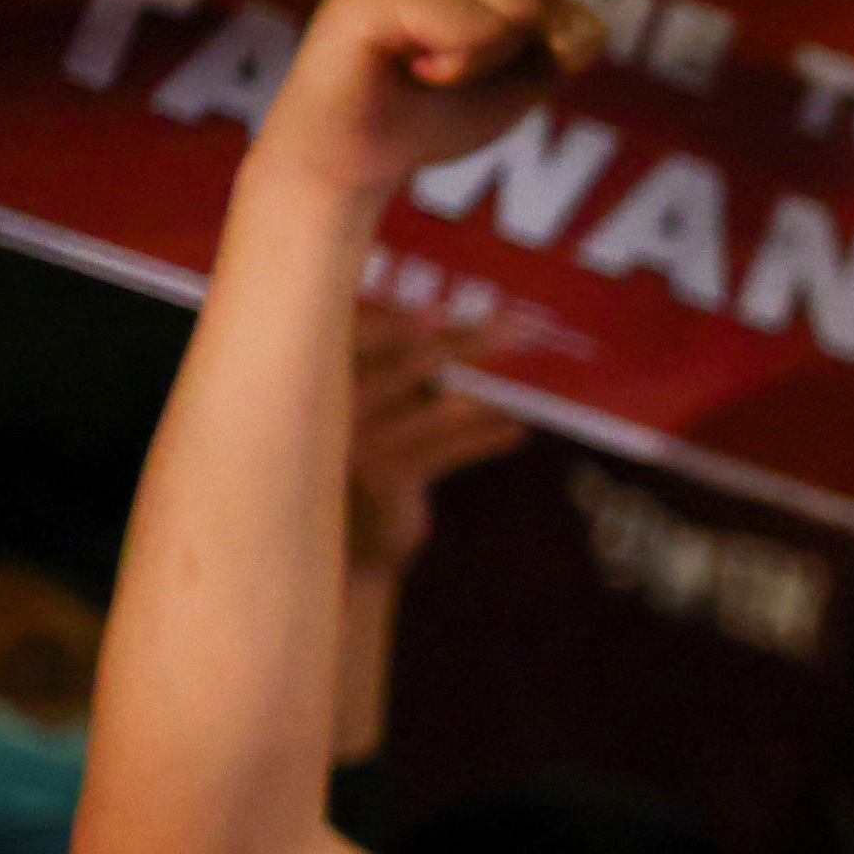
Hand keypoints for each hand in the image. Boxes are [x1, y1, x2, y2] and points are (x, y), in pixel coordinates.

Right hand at [249, 0, 606, 204]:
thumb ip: (573, 35)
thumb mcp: (528, 68)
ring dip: (482, 58)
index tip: (470, 40)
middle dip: (512, 39)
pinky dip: (458, 68)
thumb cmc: (437, 108)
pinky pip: (479, 28)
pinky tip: (406, 66)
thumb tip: (583, 15)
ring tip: (419, 61)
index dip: (538, 21)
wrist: (358, 159)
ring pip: (518, 5)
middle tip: (441, 56)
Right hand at [342, 305, 521, 581]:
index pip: (365, 330)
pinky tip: (517, 430)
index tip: (454, 302)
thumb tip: (454, 326)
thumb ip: (392, 374)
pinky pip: (451, 450)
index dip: (411, 313)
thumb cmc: (361, 471)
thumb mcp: (366, 417)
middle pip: (413, 359)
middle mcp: (332, 405)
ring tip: (534, 379)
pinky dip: (487, 438)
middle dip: (470, 339)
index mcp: (319, 380)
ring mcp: (357, 443)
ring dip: (495, 392)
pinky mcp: (387, 479)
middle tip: (520, 326)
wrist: (345, 552)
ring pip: (441, 406)